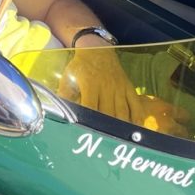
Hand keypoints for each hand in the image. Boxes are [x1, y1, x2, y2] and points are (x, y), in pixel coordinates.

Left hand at [58, 40, 188, 135]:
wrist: (98, 48)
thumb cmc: (80, 66)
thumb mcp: (68, 76)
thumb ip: (65, 94)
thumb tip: (57, 110)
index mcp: (90, 84)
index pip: (91, 107)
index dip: (91, 121)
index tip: (90, 135)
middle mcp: (106, 87)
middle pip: (108, 112)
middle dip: (107, 129)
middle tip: (106, 146)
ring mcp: (119, 88)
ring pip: (123, 111)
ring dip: (122, 128)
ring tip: (121, 143)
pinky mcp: (129, 87)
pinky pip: (136, 104)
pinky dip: (137, 118)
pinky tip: (136, 130)